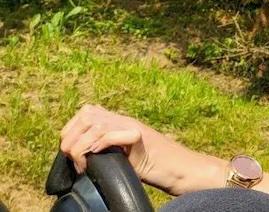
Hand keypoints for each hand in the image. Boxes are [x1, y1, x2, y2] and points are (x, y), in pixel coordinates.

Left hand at [59, 104, 201, 192]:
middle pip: (86, 115)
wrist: (182, 169)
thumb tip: (80, 159)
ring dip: (82, 145)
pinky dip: (98, 146)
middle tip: (76, 160)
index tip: (71, 154)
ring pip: (94, 124)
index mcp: (120, 122)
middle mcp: (125, 120)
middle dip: (71, 138)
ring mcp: (132, 126)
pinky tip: (97, 159)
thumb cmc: (156, 167)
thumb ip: (107, 150)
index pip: (86, 113)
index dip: (71, 131)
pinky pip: (110, 134)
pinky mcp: (139, 137)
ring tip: (84, 164)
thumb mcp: (125, 157)